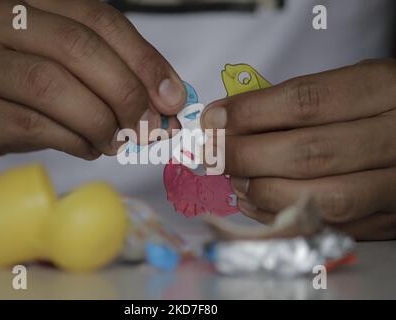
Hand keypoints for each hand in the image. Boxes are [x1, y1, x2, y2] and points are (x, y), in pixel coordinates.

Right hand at [0, 0, 185, 181]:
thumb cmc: (21, 96)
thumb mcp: (69, 75)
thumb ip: (114, 77)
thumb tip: (168, 100)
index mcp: (30, 3)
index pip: (100, 19)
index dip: (144, 60)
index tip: (172, 98)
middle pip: (78, 47)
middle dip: (126, 92)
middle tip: (149, 127)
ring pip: (52, 85)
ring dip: (99, 121)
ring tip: (116, 142)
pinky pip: (31, 124)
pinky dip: (72, 140)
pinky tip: (87, 148)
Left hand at [202, 59, 395, 239]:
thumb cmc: (380, 105)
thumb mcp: (353, 84)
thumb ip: (301, 101)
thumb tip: (230, 121)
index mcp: (385, 89)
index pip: (307, 102)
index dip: (251, 113)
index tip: (214, 120)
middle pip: (309, 152)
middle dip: (248, 156)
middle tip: (215, 154)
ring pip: (323, 197)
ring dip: (264, 190)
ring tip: (234, 180)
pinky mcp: (391, 218)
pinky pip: (332, 226)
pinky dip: (285, 217)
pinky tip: (257, 203)